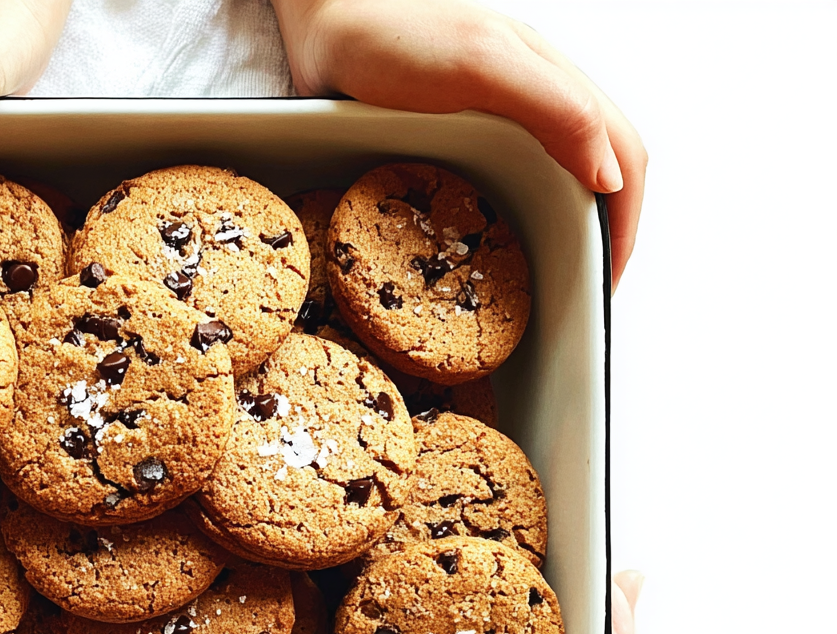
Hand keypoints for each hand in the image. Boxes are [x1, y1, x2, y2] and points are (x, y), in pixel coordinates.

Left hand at [269, 0, 646, 290]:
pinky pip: (504, 183)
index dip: (624, 222)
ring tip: (544, 280)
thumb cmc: (390, 33)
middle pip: (598, 173)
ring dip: (560, 230)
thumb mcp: (480, 64)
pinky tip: (494, 246)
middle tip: (578, 293)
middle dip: (601, 234)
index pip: (622, 157)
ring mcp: (495, 119)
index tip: (605, 280)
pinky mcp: (455, 136)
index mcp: (554, 80)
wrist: (322, 23)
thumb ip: (554, 107)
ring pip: (555, 181)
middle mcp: (534, 100)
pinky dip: (514, 219)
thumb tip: (609, 176)